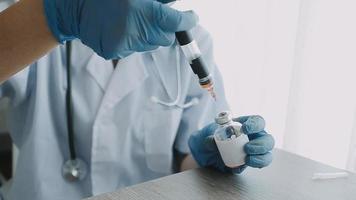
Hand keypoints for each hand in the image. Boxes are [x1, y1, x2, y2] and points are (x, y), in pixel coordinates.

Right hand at [43, 0, 197, 58]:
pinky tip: (123, 30)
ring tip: (134, 22)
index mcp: (144, 12)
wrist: (75, 7)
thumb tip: (174, 5)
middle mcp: (137, 30)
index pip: (176, 23)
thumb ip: (159, 0)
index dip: (188, 21)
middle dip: (166, 29)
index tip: (192, 18)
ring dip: (149, 35)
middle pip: (166, 38)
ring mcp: (126, 44)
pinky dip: (135, 41)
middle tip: (156, 18)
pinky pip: (135, 49)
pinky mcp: (116, 52)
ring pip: (151, 45)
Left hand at [188, 115, 274, 173]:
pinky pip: (259, 164)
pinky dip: (254, 165)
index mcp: (247, 124)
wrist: (208, 151)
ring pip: (267, 154)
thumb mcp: (208, 134)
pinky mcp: (252, 161)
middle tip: (247, 148)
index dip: (255, 124)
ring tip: (247, 159)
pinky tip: (243, 165)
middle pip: (268, 139)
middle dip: (260, 144)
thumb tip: (212, 142)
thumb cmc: (213, 136)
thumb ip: (210, 138)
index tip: (245, 129)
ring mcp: (256, 150)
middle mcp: (255, 137)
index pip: (258, 121)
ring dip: (260, 157)